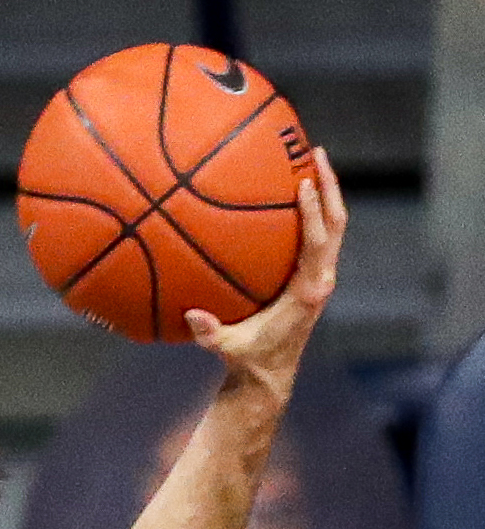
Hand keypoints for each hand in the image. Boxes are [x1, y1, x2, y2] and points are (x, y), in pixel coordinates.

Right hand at [187, 148, 344, 399]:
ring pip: (333, 226)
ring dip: (327, 192)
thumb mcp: (227, 348)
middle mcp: (321, 279)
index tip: (304, 184)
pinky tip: (293, 191)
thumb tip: (192, 316)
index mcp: (307, 292)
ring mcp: (320, 276)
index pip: (317, 244)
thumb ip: (211, 333)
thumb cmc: (249, 360)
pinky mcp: (313, 276)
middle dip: (330, 186)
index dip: (313, 213)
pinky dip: (313, 210)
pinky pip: (319, 235)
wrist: (270, 375)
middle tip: (313, 153)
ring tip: (309, 160)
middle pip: (337, 223)